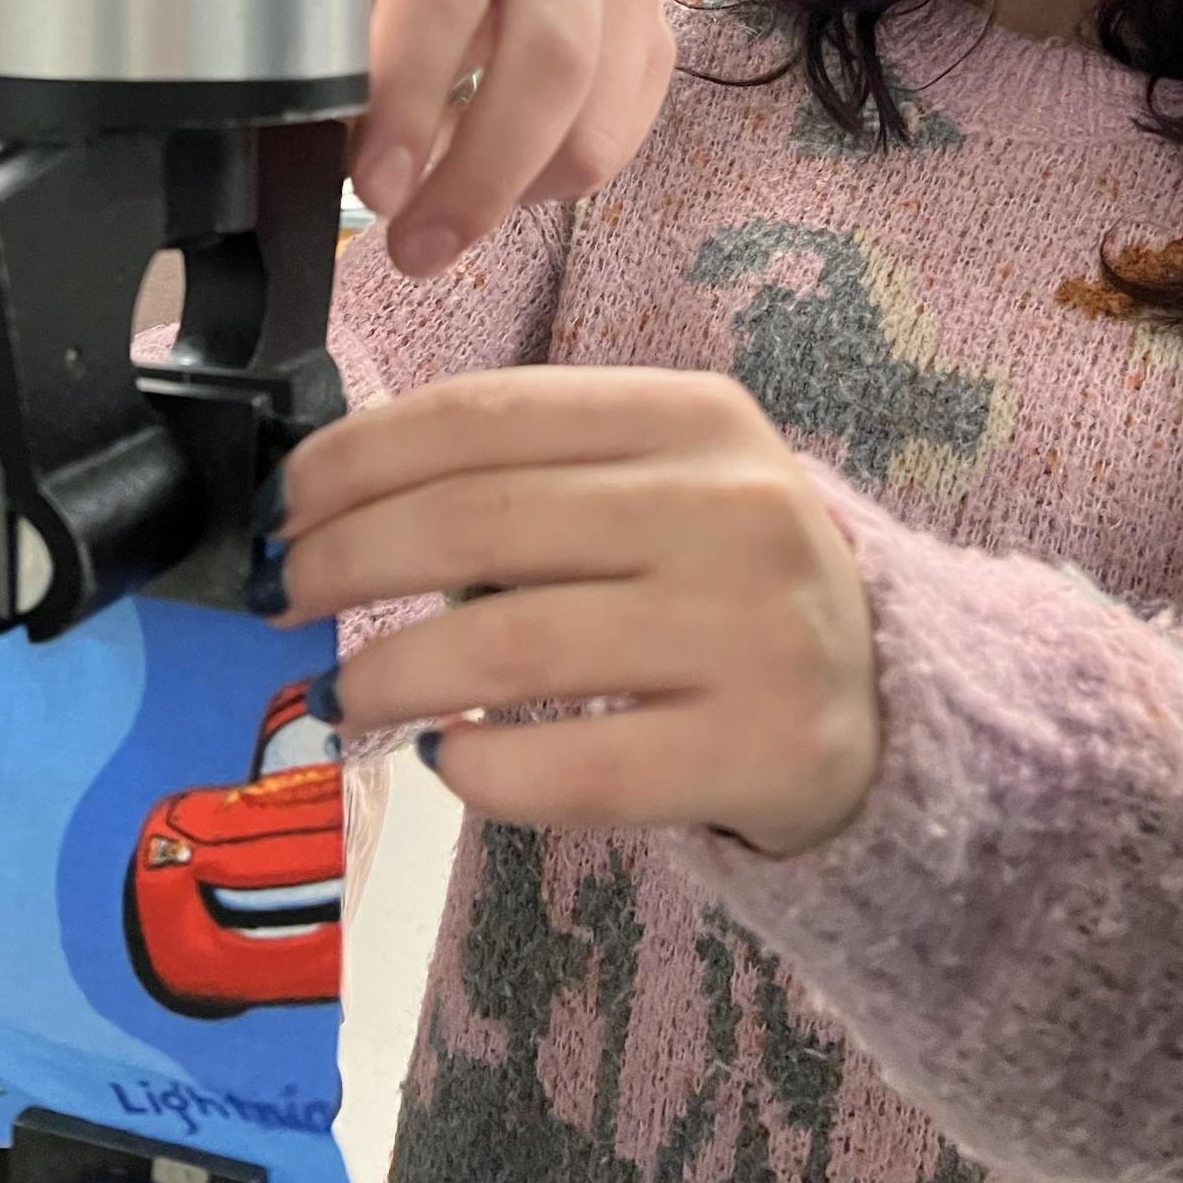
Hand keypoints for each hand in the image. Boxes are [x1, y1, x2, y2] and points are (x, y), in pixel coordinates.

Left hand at [252, 369, 880, 858]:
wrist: (894, 702)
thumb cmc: (730, 581)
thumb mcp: (664, 483)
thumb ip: (535, 474)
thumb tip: (338, 506)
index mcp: (694, 416)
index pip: (486, 413)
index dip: (360, 455)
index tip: (289, 501)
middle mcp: (730, 506)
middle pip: (478, 521)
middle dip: (348, 558)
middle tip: (288, 594)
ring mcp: (752, 629)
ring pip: (508, 647)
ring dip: (389, 671)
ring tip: (340, 690)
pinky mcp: (761, 749)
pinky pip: (573, 767)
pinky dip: (480, 770)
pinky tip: (446, 760)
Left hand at [352, 0, 674, 280]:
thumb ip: (325, 36)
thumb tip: (328, 136)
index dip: (411, 97)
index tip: (376, 185)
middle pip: (551, 57)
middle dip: (480, 173)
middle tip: (415, 247)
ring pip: (592, 116)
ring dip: (510, 192)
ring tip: (436, 217)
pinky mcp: (647, 31)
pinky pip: (616, 139)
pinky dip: (549, 182)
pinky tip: (490, 169)